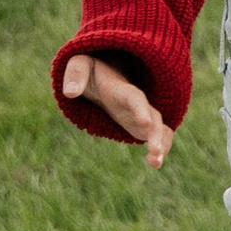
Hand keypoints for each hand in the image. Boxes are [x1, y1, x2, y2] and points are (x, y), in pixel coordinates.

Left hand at [61, 53, 173, 167]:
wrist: (109, 69)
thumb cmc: (92, 67)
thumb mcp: (80, 65)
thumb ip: (75, 75)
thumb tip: (69, 93)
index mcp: (122, 89)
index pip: (134, 98)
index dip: (140, 109)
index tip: (146, 123)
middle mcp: (137, 102)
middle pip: (153, 116)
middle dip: (156, 134)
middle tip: (155, 152)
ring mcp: (141, 113)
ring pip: (159, 128)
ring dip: (161, 144)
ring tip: (156, 164)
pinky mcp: (141, 124)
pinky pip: (156, 136)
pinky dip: (159, 149)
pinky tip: (155, 165)